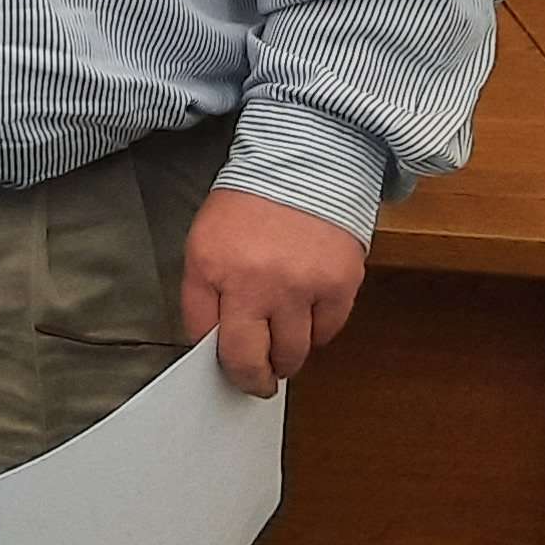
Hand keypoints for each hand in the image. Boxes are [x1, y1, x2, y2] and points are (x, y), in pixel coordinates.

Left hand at [178, 185, 366, 396]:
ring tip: (284, 341)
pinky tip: (309, 311)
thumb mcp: (206, 243)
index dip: (215, 359)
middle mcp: (255, 282)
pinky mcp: (339, 285)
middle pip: (249, 361)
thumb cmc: (250, 206)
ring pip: (293, 355)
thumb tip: (215, 346)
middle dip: (252, 378)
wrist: (304, 164)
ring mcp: (301, 287)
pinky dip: (317, 331)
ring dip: (287, 356)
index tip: (226, 367)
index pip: (205, 339)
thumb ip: (204, 294)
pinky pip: (327, 334)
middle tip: (257, 380)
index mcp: (212, 267)